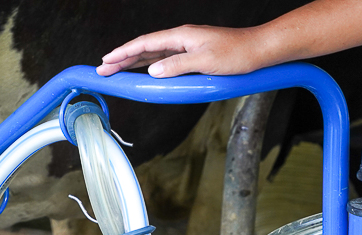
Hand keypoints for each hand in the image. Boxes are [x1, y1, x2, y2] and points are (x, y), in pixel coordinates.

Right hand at [97, 25, 267, 77]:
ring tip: (115, 70)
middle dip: (122, 58)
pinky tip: (142, 70)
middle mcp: (181, 38)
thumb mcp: (206, 62)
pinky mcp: (192, 54)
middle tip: (102, 69)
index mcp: (181, 36)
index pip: (144, 44)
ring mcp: (186, 45)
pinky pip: (163, 58)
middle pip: (144, 48)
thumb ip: (177, 66)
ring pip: (152, 53)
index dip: (123, 53)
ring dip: (133, 62)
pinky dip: (148, 64)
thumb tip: (153, 71)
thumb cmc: (237, 54)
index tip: (105, 61)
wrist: (258, 50)